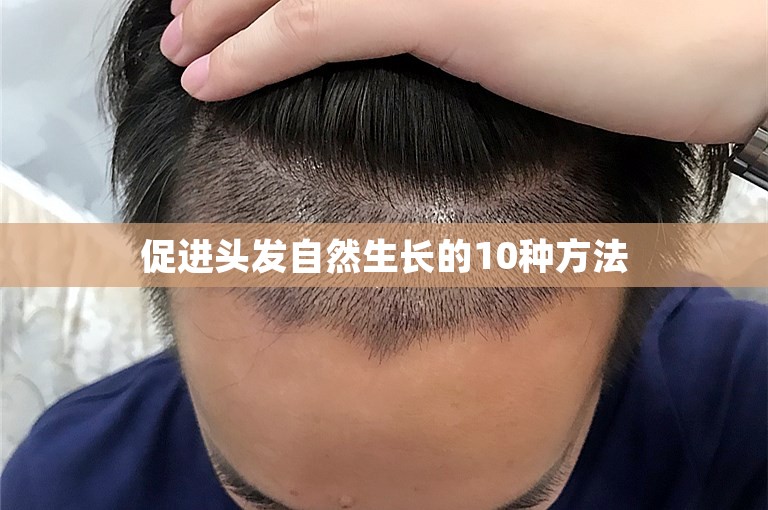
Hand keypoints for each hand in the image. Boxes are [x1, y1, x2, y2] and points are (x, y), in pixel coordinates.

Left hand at [160, 0, 766, 143]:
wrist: (711, 44)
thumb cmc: (634, 43)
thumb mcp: (522, 22)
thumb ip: (456, 19)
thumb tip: (411, 38)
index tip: (226, 10)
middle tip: (184, 22)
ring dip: (222, 17)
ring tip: (181, 53)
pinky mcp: (444, 1)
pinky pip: (318, 21)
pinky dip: (252, 51)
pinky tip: (208, 81)